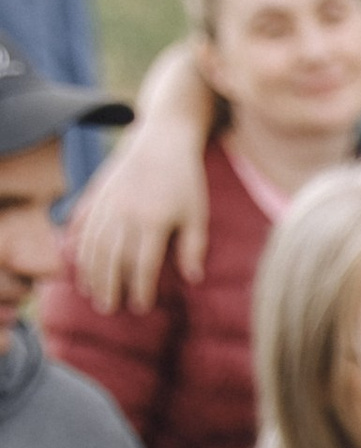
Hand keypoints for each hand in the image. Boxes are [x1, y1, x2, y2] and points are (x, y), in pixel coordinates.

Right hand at [68, 65, 216, 306]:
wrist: (163, 138)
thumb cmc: (186, 180)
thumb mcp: (197, 213)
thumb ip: (194, 246)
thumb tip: (192, 279)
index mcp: (153, 220)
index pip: (142, 264)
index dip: (140, 288)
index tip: (140, 307)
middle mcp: (126, 213)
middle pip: (112, 259)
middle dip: (109, 286)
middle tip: (109, 309)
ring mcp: (108, 202)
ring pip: (93, 244)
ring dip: (90, 271)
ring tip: (91, 292)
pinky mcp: (98, 193)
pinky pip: (83, 222)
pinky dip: (77, 243)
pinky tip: (75, 260)